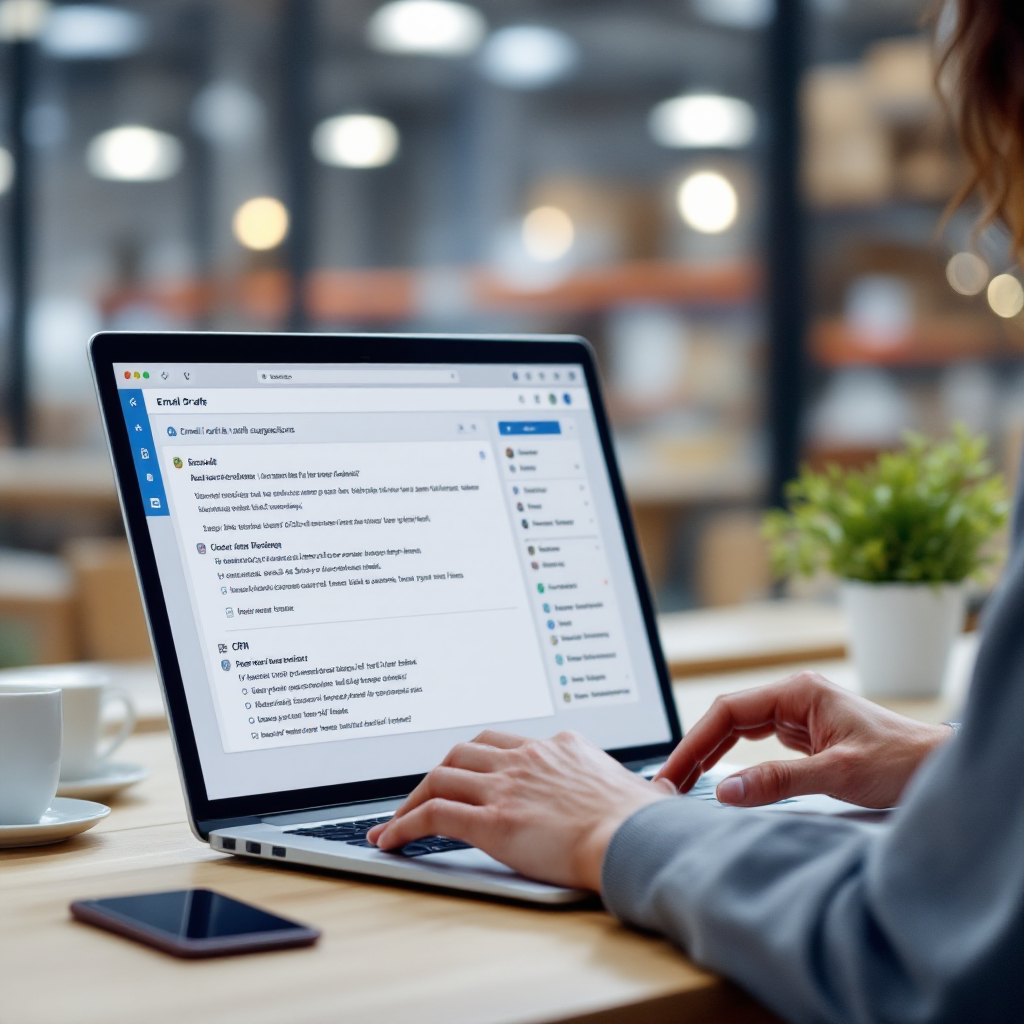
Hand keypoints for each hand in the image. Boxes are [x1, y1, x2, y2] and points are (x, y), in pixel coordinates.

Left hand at [366, 730, 673, 890]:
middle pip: (465, 750)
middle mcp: (528, 758)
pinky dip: (404, 825)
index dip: (481, 759)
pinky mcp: (493, 820)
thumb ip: (644, 787)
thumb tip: (661, 792)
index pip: (506, 742)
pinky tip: (390, 840)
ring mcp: (507, 786)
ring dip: (412, 797)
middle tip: (427, 791)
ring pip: (440, 775)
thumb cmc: (646, 823)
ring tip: (397, 819)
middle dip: (441, 769)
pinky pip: (433, 814)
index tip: (471, 775)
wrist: (637, 840)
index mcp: (560, 747)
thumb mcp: (648, 791)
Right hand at [655, 671, 951, 808]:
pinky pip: (757, 744)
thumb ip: (778, 782)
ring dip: (711, 755)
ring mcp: (799, 715)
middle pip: (727, 719)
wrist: (938, 768)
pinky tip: (721, 778)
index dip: (694, 743)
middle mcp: (794, 698)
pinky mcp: (805, 736)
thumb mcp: (836, 774)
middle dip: (696, 750)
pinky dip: (734, 760)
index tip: (673, 771)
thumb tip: (726, 791)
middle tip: (669, 783)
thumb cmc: (900, 762)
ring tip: (684, 782)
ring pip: (739, 730)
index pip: (728, 712)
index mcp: (797, 693)